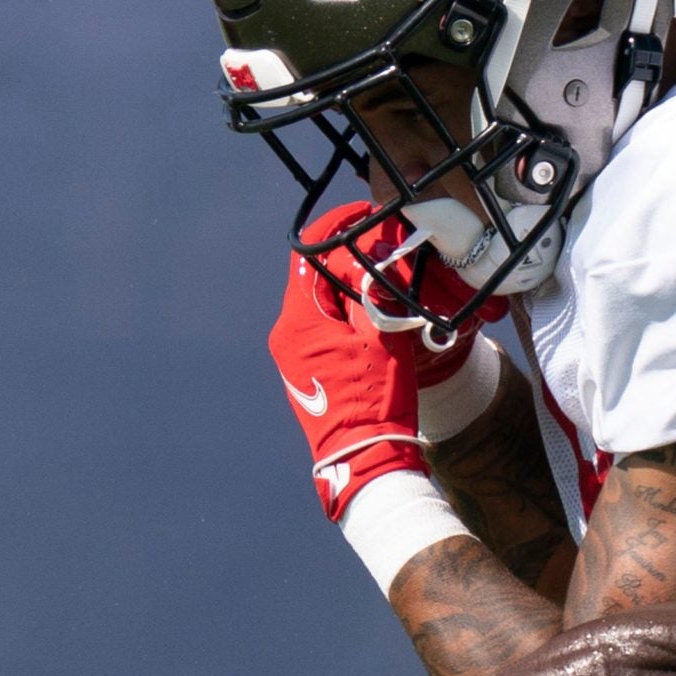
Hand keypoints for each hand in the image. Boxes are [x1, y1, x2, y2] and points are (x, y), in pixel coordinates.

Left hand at [273, 203, 505, 518]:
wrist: (366, 459)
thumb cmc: (375, 400)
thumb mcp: (380, 336)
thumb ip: (372, 290)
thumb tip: (375, 253)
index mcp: (298, 320)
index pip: (309, 254)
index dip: (338, 228)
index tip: (368, 216)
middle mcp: (286, 332)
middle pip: (315, 276)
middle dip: (351, 258)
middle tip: (389, 249)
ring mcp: (293, 353)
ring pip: (321, 301)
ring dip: (351, 286)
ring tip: (388, 282)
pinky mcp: (306, 369)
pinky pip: (323, 325)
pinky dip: (347, 311)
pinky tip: (376, 314)